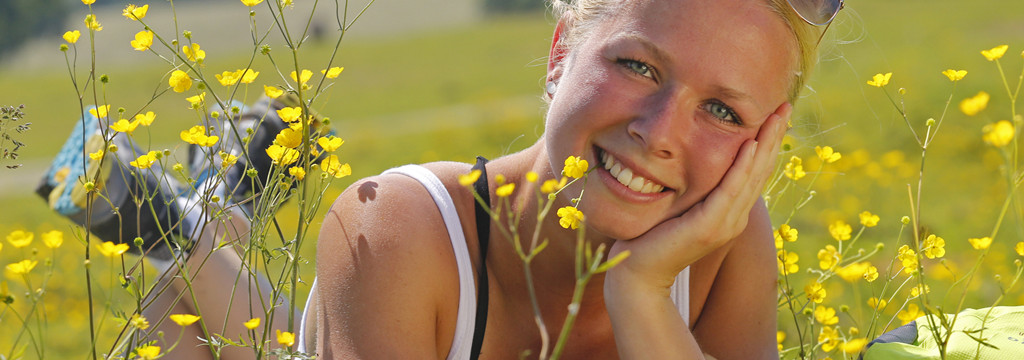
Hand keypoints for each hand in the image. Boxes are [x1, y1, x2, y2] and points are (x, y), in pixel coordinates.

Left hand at [607, 103, 790, 289]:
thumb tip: (692, 159)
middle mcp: (733, 218)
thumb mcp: (680, 206)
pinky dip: (741, 167)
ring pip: (751, 177)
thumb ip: (694, 189)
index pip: (754, 172)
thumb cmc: (652, 238)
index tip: (776, 114)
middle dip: (774, 137)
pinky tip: (750, 145)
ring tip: (776, 117)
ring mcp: (724, 224)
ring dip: (765, 144)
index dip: (767, 143)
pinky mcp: (708, 227)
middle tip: (786, 105)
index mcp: (729, 213)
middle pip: (760, 171)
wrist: (637, 273)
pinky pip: (729, 191)